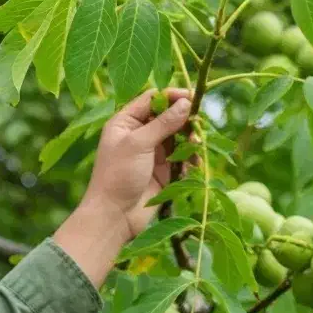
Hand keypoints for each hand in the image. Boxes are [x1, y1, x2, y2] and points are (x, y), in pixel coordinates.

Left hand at [82, 86, 192, 238]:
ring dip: (190, 139)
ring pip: (179, 136)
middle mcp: (139, 134)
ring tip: (195, 147)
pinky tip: (193, 165)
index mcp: (125, 122)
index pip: (153, 99)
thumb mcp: (138, 144)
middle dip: (186, 119)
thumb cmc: (118, 176)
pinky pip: (182, 157)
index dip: (173, 96)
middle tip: (198, 126)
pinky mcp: (163, 170)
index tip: (193, 98)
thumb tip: (186, 102)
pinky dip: (189, 158)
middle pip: (169, 116)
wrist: (114, 216)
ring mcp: (152, 152)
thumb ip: (163, 123)